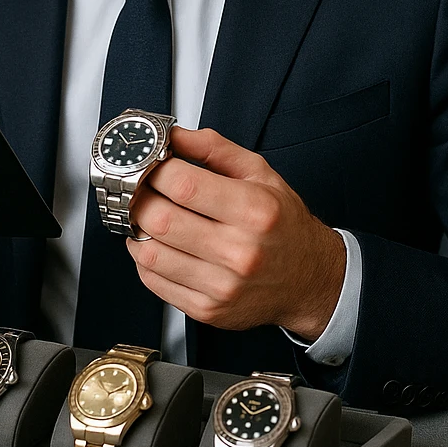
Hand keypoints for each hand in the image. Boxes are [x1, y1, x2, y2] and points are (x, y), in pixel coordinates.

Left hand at [126, 127, 345, 339]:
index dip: (155, 170)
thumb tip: (174, 136)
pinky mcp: (208, 310)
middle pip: (160, 219)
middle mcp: (239, 251)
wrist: (310, 280)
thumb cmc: (284, 225)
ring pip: (150, 253)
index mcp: (254, 211)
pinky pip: (154, 282)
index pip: (183, 185)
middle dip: (140, 199)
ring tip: (149, 218)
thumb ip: (215, 149)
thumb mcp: (261, 174)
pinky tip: (160, 246)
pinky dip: (146, 260)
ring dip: (137, 231)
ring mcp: (222, 285)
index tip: (150, 165)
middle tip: (141, 190)